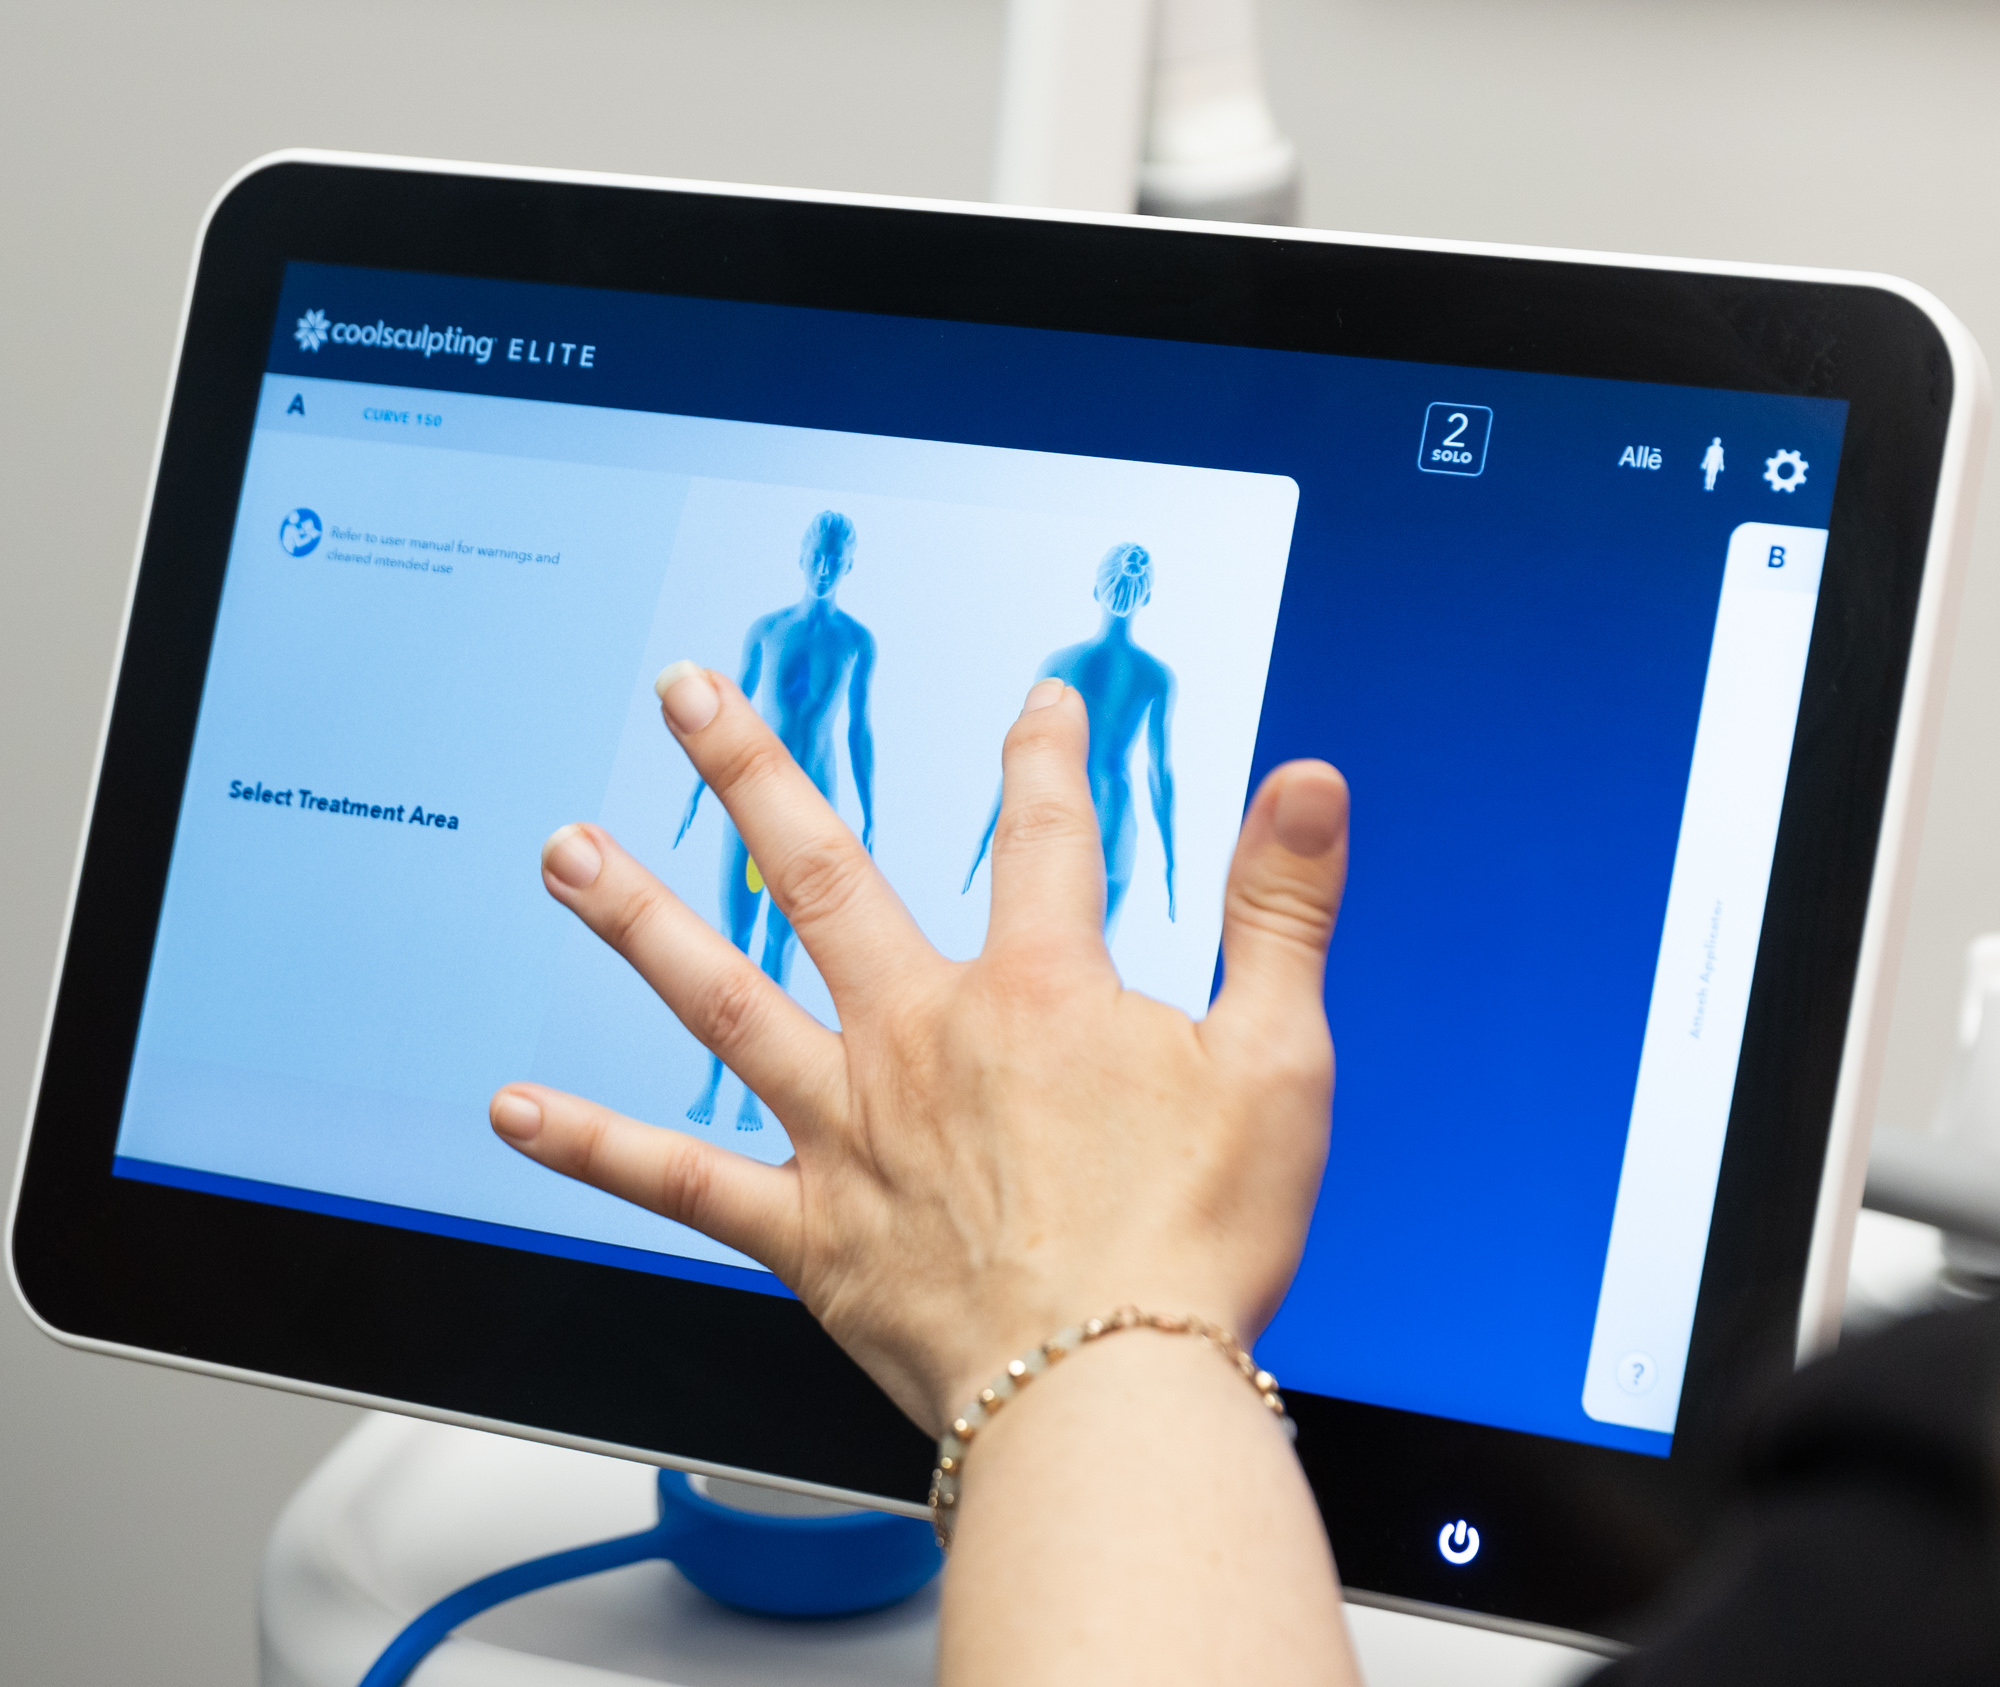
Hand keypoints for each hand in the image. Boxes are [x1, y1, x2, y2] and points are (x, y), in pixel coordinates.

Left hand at [491, 666, 1348, 1431]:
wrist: (1112, 1398)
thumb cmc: (1199, 1241)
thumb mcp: (1280, 1058)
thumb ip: (1281, 910)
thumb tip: (1305, 780)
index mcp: (1038, 992)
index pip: (1044, 832)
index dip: (1046, 752)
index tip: (1040, 701)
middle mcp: (920, 1037)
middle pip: (820, 871)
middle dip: (753, 767)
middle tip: (685, 691)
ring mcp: (848, 1130)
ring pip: (721, 996)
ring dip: (639, 916)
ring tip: (565, 851)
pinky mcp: (809, 1231)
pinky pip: (680, 1179)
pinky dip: (595, 1145)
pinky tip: (515, 1108)